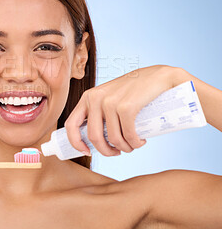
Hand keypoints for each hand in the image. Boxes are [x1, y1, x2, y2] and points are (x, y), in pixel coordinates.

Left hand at [64, 65, 179, 155]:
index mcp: (88, 97)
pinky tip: (140, 141)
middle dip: (106, 151)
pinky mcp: (127, 106)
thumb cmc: (133, 91)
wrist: (157, 76)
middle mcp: (95, 98)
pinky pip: (128, 135)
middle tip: (117, 152)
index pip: (71, 124)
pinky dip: (135, 143)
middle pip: (93, 137)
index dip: (75, 143)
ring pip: (113, 138)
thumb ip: (100, 112)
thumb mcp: (109, 97)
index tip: (87, 152)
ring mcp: (110, 102)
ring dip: (124, 148)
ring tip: (132, 146)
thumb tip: (94, 140)